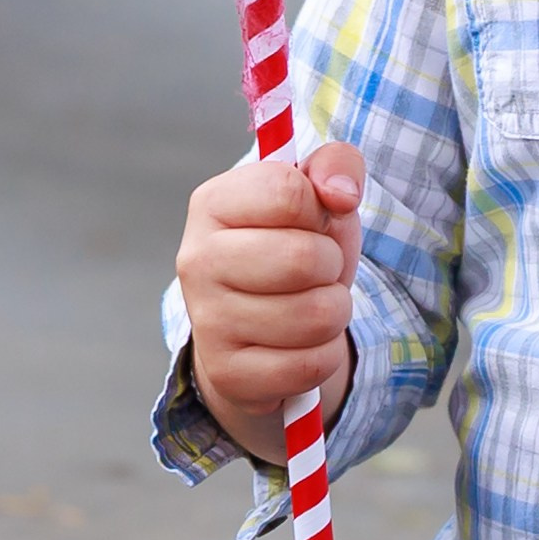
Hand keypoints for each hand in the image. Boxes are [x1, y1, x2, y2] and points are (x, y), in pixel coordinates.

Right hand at [176, 141, 362, 459]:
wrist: (261, 330)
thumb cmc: (292, 248)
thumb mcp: (319, 199)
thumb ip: (337, 166)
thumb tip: (341, 194)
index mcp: (213, 203)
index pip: (288, 192)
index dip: (319, 208)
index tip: (309, 220)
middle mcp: (197, 259)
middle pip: (303, 258)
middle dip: (331, 266)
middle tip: (316, 271)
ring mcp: (207, 320)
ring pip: (314, 316)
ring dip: (334, 312)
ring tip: (311, 305)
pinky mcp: (227, 372)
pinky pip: (309, 365)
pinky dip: (323, 355)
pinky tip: (301, 345)